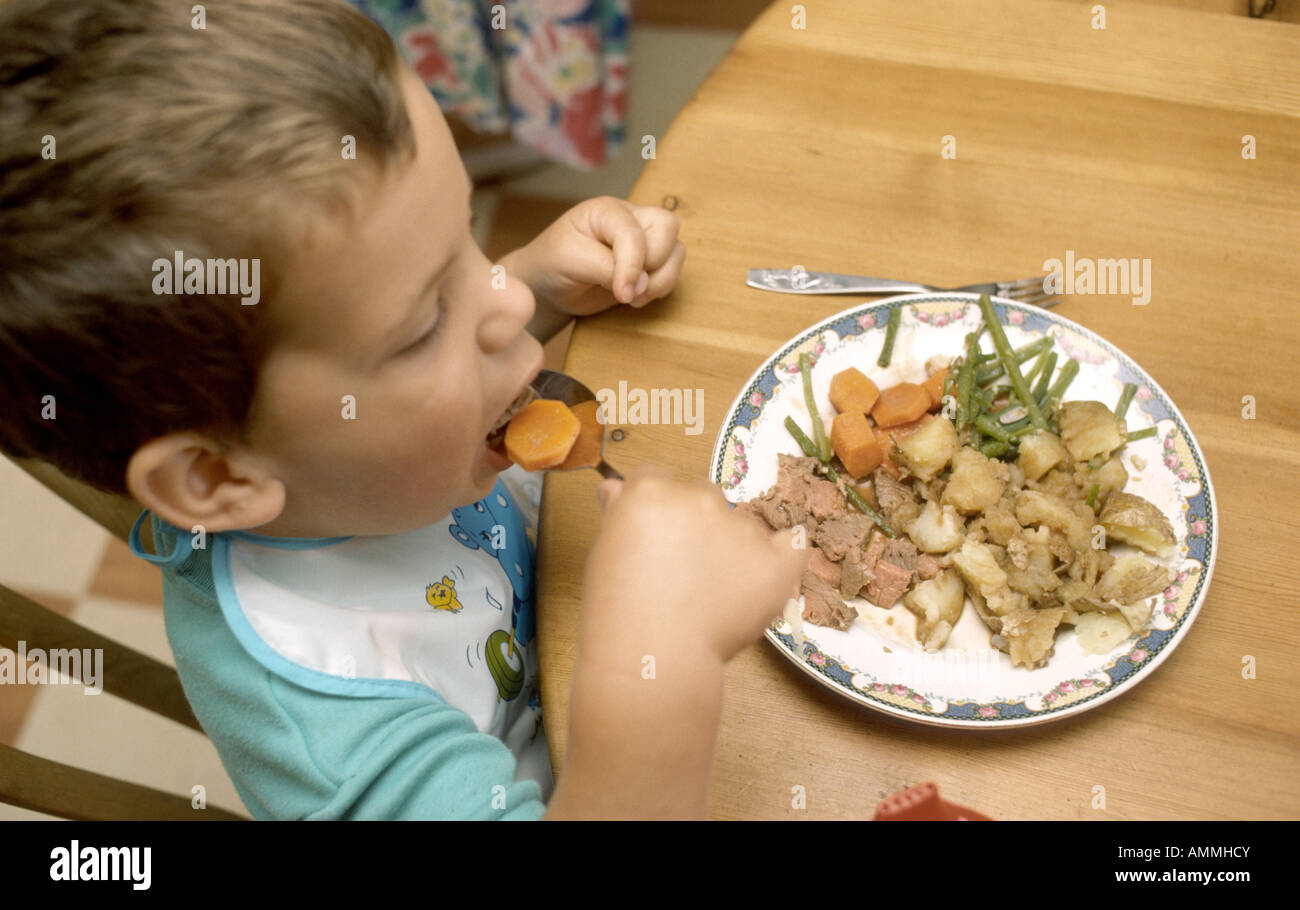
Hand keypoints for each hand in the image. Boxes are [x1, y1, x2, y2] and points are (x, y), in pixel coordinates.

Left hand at [505, 196, 684, 316]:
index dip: (633, 264)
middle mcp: (629, 218)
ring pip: (676, 250)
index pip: (633, 231)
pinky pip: (673, 270)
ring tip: (632, 297)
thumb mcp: (570, 261)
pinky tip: (635, 297)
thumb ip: (605, 268)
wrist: (549, 286)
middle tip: (625, 288)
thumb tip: (642, 284)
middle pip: (667, 227)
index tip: (623, 293)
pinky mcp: (650, 262)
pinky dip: (661, 288)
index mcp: (606, 210)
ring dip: (661, 280)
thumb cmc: (552, 265)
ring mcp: (643, 239)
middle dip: (652, 264)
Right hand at [581, 467, 808, 666]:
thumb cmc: (617, 609)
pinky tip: (772, 565)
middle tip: (682, 570)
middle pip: (704, 496)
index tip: (655, 538)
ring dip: (733, 546)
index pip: (658, 479)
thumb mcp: (605, 551)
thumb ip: (619, 512)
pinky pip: (793, 544)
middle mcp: (700, 500)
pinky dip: (785, 552)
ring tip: (713, 594)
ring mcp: (742, 529)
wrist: (652, 654)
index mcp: (653, 492)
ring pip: (743, 524)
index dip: (657, 509)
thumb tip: (615, 488)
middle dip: (695, 525)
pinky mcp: (774, 562)